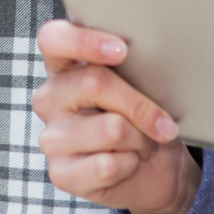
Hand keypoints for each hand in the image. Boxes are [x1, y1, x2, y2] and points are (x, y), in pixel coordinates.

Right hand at [32, 20, 200, 213]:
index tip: (123, 51)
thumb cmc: (144, 118)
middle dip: (141, 105)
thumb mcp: (143, 86)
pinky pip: (108, 165)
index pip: (53, 39)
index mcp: (62, 66)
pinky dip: (132, 164)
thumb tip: (149, 67)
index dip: (84, 41)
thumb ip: (133, 69)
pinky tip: (128, 163)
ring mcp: (51, 137)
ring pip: (111, 128)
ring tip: (142, 144)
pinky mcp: (60, 173)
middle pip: (95, 82)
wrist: (155, 170)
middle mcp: (50, 98)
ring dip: (141, 140)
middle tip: (164, 123)